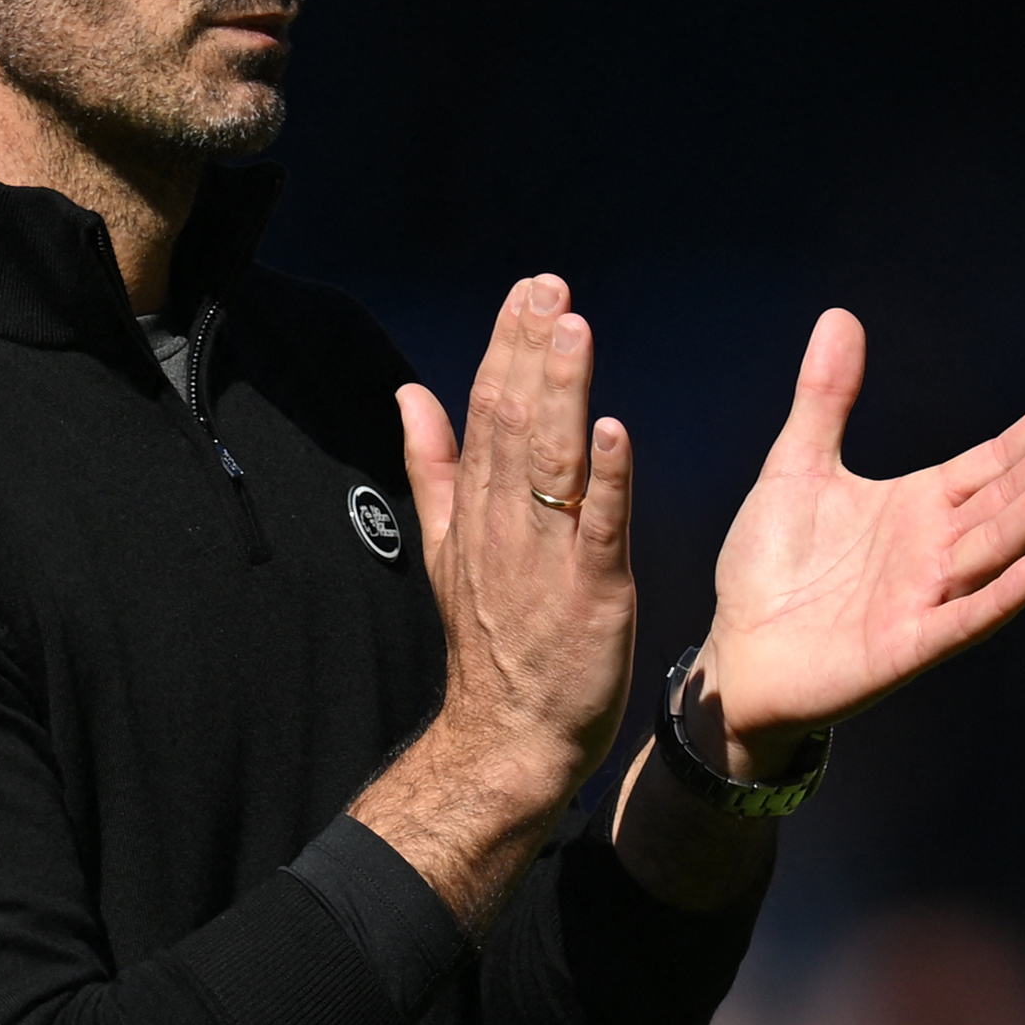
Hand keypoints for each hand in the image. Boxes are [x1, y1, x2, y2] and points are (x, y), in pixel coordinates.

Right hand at [349, 274, 635, 928]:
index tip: (530, 289)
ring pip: (551, 464)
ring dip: (562, 395)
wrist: (510, 736)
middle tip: (552, 287)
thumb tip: (410, 393)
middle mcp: (508, 527)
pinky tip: (615, 432)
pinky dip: (607, 482)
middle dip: (532, 353)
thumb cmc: (495, 643)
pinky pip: (599, 531)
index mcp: (479, 511)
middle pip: (514, 425)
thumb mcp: (448, 548)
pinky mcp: (594, 597)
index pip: (488, 411)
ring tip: (574, 331)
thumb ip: (433, 466)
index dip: (508, 347)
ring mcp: (549, 562)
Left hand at [693, 307, 1024, 776]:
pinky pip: (960, 620)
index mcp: (920, 506)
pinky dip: (999, 597)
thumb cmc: (770, 567)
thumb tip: (840, 316)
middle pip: (1006, 499)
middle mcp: (935, 550)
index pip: (993, 462)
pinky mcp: (904, 647)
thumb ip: (825, 399)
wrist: (736, 651)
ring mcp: (925, 599)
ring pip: (995, 549)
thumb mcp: (796, 467)